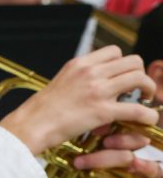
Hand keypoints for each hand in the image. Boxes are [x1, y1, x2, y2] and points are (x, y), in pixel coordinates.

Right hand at [1, 47, 157, 154]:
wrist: (30, 125)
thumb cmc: (40, 110)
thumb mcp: (59, 82)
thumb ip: (79, 77)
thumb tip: (95, 83)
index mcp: (79, 64)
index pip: (114, 51)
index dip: (123, 63)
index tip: (121, 77)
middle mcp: (90, 72)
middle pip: (132, 61)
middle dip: (139, 74)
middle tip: (136, 89)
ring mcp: (97, 91)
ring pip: (140, 78)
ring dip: (148, 89)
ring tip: (144, 100)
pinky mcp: (102, 111)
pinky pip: (137, 109)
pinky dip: (148, 115)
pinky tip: (147, 119)